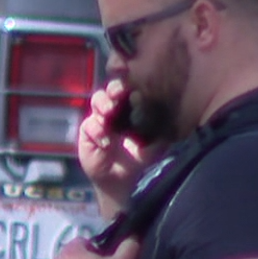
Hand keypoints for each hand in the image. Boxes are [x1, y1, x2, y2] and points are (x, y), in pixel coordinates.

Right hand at [78, 80, 163, 213]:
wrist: (120, 179)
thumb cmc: (138, 157)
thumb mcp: (155, 146)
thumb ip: (162, 133)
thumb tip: (170, 119)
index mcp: (131, 106)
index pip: (129, 87)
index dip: (129, 79)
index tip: (134, 80)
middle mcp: (114, 108)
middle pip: (110, 89)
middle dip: (114, 88)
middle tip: (118, 94)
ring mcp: (99, 118)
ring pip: (97, 100)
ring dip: (102, 104)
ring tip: (109, 113)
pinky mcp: (87, 132)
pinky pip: (89, 125)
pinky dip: (97, 131)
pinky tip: (106, 142)